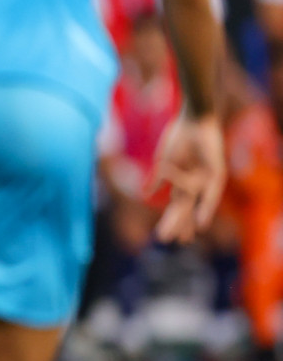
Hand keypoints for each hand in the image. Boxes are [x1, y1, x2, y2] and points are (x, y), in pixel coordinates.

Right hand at [148, 113, 225, 243]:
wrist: (194, 119)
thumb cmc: (179, 136)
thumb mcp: (164, 161)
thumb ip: (157, 178)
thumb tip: (144, 193)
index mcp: (181, 181)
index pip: (175, 206)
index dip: (169, 221)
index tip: (162, 237)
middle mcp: (194, 183)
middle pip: (184, 208)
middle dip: (176, 224)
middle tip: (168, 241)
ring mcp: (205, 179)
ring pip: (194, 204)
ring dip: (187, 221)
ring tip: (184, 239)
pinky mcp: (216, 173)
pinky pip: (211, 194)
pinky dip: (206, 208)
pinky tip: (201, 223)